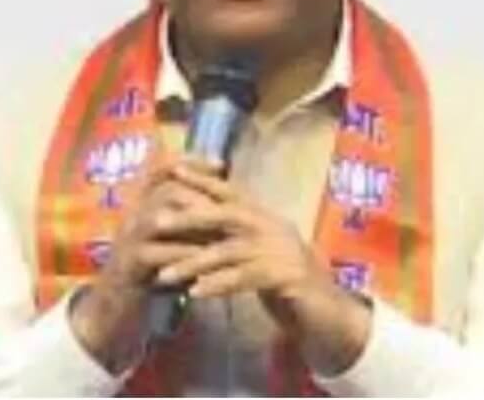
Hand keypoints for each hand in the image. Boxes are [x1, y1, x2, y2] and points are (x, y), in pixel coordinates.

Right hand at [68, 162, 218, 372]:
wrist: (117, 305)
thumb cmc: (153, 269)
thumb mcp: (171, 238)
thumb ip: (190, 219)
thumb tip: (226, 197)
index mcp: (143, 204)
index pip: (163, 169)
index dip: (191, 162)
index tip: (221, 163)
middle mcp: (133, 215)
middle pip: (164, 190)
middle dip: (197, 194)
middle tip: (226, 205)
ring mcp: (127, 239)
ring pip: (157, 218)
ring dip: (190, 223)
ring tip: (219, 229)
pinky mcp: (128, 264)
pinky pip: (154, 253)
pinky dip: (181, 254)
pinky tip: (203, 259)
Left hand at [154, 162, 372, 375]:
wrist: (327, 313)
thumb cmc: (286, 283)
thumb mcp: (258, 254)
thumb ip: (233, 238)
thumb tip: (194, 223)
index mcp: (266, 217)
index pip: (231, 192)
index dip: (203, 179)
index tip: (174, 169)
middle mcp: (274, 227)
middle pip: (227, 214)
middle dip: (190, 217)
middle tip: (156, 223)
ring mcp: (282, 250)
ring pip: (229, 251)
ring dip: (193, 263)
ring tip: (164, 275)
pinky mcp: (287, 277)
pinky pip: (244, 278)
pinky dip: (217, 284)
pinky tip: (195, 293)